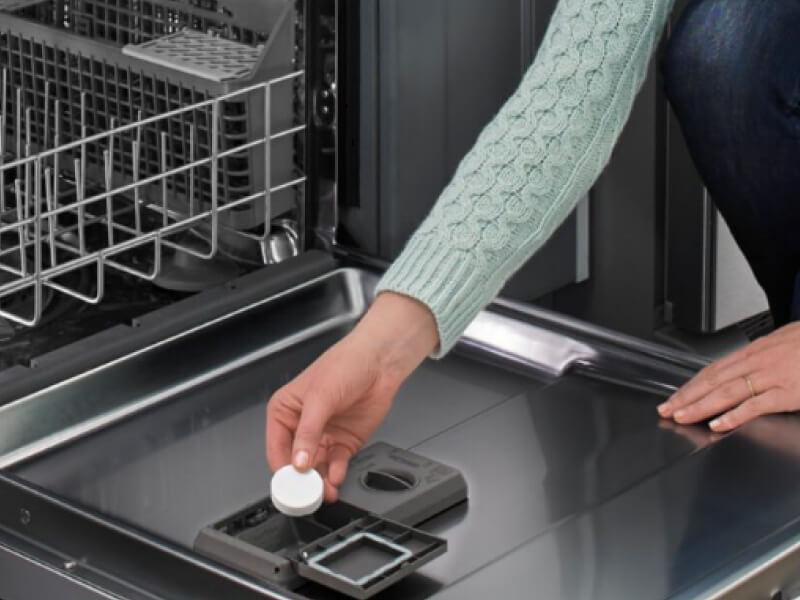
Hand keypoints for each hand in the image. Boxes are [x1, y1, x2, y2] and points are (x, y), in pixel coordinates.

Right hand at [266, 292, 438, 501]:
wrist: (381, 363)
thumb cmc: (345, 365)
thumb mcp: (320, 398)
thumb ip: (308, 432)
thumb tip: (299, 460)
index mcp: (285, 411)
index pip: (277, 448)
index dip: (282, 468)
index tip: (290, 485)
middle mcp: (302, 426)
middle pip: (296, 463)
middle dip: (302, 480)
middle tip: (308, 494)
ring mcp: (323, 436)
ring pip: (316, 468)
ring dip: (320, 481)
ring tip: (324, 492)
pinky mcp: (344, 442)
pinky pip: (336, 464)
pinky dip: (335, 474)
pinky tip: (336, 478)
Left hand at [658, 322, 799, 431]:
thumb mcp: (785, 343)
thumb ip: (763, 358)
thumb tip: (745, 369)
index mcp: (757, 351)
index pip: (714, 369)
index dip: (691, 384)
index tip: (675, 396)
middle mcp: (759, 361)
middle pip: (714, 381)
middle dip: (687, 396)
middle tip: (666, 410)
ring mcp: (774, 376)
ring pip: (728, 392)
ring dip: (701, 405)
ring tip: (682, 416)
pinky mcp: (790, 391)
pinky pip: (758, 404)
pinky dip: (736, 414)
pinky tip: (719, 423)